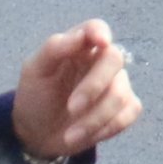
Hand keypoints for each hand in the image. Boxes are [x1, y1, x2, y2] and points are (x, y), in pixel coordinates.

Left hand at [14, 20, 139, 161]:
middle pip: (114, 59)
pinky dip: (106, 128)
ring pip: (120, 94)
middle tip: (71, 108)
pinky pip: (128, 114)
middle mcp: (101, 62)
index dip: (101, 32)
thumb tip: (80, 35)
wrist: (38, 135)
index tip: (101, 43)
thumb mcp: (34, 71)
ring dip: (93, 119)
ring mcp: (116, 84)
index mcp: (79, 47)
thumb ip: (54, 48)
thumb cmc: (35, 97)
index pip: (96, 29)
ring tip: (69, 134)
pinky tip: (85, 134)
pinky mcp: (124, 108)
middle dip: (93, 87)